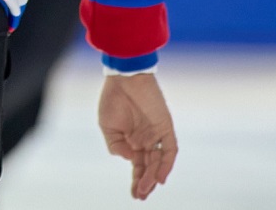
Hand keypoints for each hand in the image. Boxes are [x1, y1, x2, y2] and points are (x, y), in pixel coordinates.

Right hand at [98, 73, 177, 199]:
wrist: (123, 77)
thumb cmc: (113, 99)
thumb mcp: (107, 126)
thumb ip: (115, 145)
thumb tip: (129, 159)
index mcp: (133, 140)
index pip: (138, 165)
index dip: (136, 180)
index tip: (134, 195)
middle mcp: (146, 139)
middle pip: (149, 166)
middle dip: (144, 182)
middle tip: (139, 197)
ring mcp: (156, 134)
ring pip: (158, 161)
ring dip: (152, 176)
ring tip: (145, 189)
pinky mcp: (165, 127)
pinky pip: (169, 149)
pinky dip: (166, 164)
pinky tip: (160, 177)